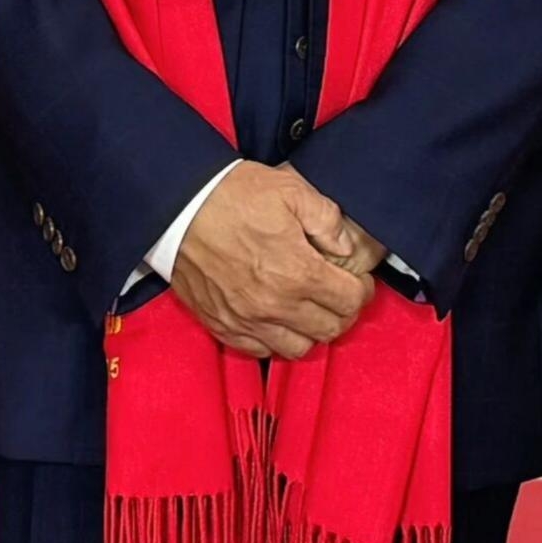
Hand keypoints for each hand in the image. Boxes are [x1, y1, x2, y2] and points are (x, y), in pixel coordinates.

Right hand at [168, 164, 376, 360]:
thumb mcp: (292, 192)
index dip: (362, 291)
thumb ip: (328, 221)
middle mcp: (274, 305)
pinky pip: (260, 351)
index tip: (358, 282)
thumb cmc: (233, 196)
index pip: (350, 302)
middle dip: (342, 312)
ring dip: (310, 331)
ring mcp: (246, 320)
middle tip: (338, 294)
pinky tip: (276, 317)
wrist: (179, 205)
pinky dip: (275, 339)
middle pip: (329, 330)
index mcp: (297, 272)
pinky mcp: (222, 325)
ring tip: (308, 308)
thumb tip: (345, 248)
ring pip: (297, 348)